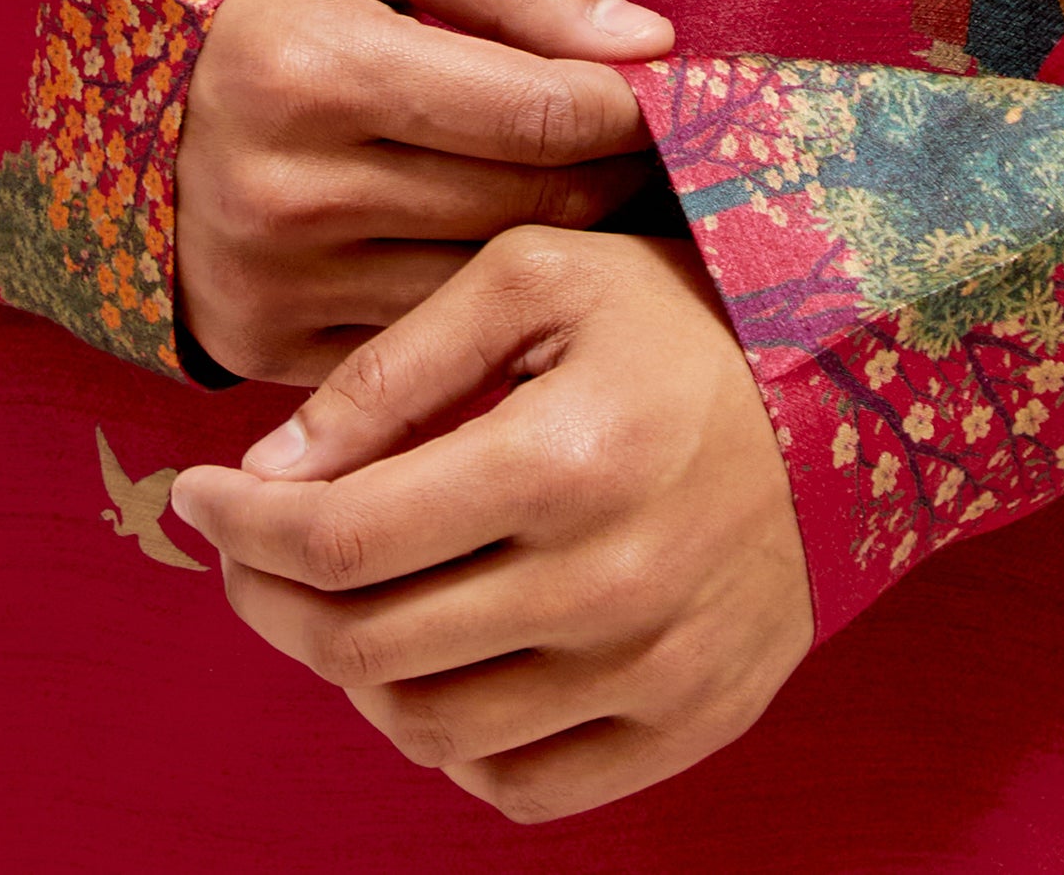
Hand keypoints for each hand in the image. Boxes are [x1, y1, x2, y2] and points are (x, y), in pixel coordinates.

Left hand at [171, 229, 812, 823]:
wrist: (865, 386)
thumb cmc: (683, 308)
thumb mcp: (536, 276)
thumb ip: (394, 368)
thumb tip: (270, 468)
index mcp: (558, 460)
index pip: (340, 540)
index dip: (240, 528)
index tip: (198, 494)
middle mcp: (604, 586)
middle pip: (366, 647)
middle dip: (268, 601)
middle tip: (244, 550)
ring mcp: (650, 670)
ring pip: (430, 729)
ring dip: (351, 671)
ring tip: (343, 595)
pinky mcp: (688, 724)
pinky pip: (523, 785)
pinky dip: (451, 741)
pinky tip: (437, 661)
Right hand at [175, 0, 673, 387]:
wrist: (112, 82)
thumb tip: (648, 41)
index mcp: (310, 67)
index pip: (533, 108)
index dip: (626, 103)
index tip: (672, 90)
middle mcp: (283, 188)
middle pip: (520, 202)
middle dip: (610, 172)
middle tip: (657, 148)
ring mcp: (268, 280)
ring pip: (482, 283)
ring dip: (559, 244)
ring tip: (601, 196)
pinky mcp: (260, 345)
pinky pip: (419, 341)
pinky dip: (478, 306)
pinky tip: (514, 259)